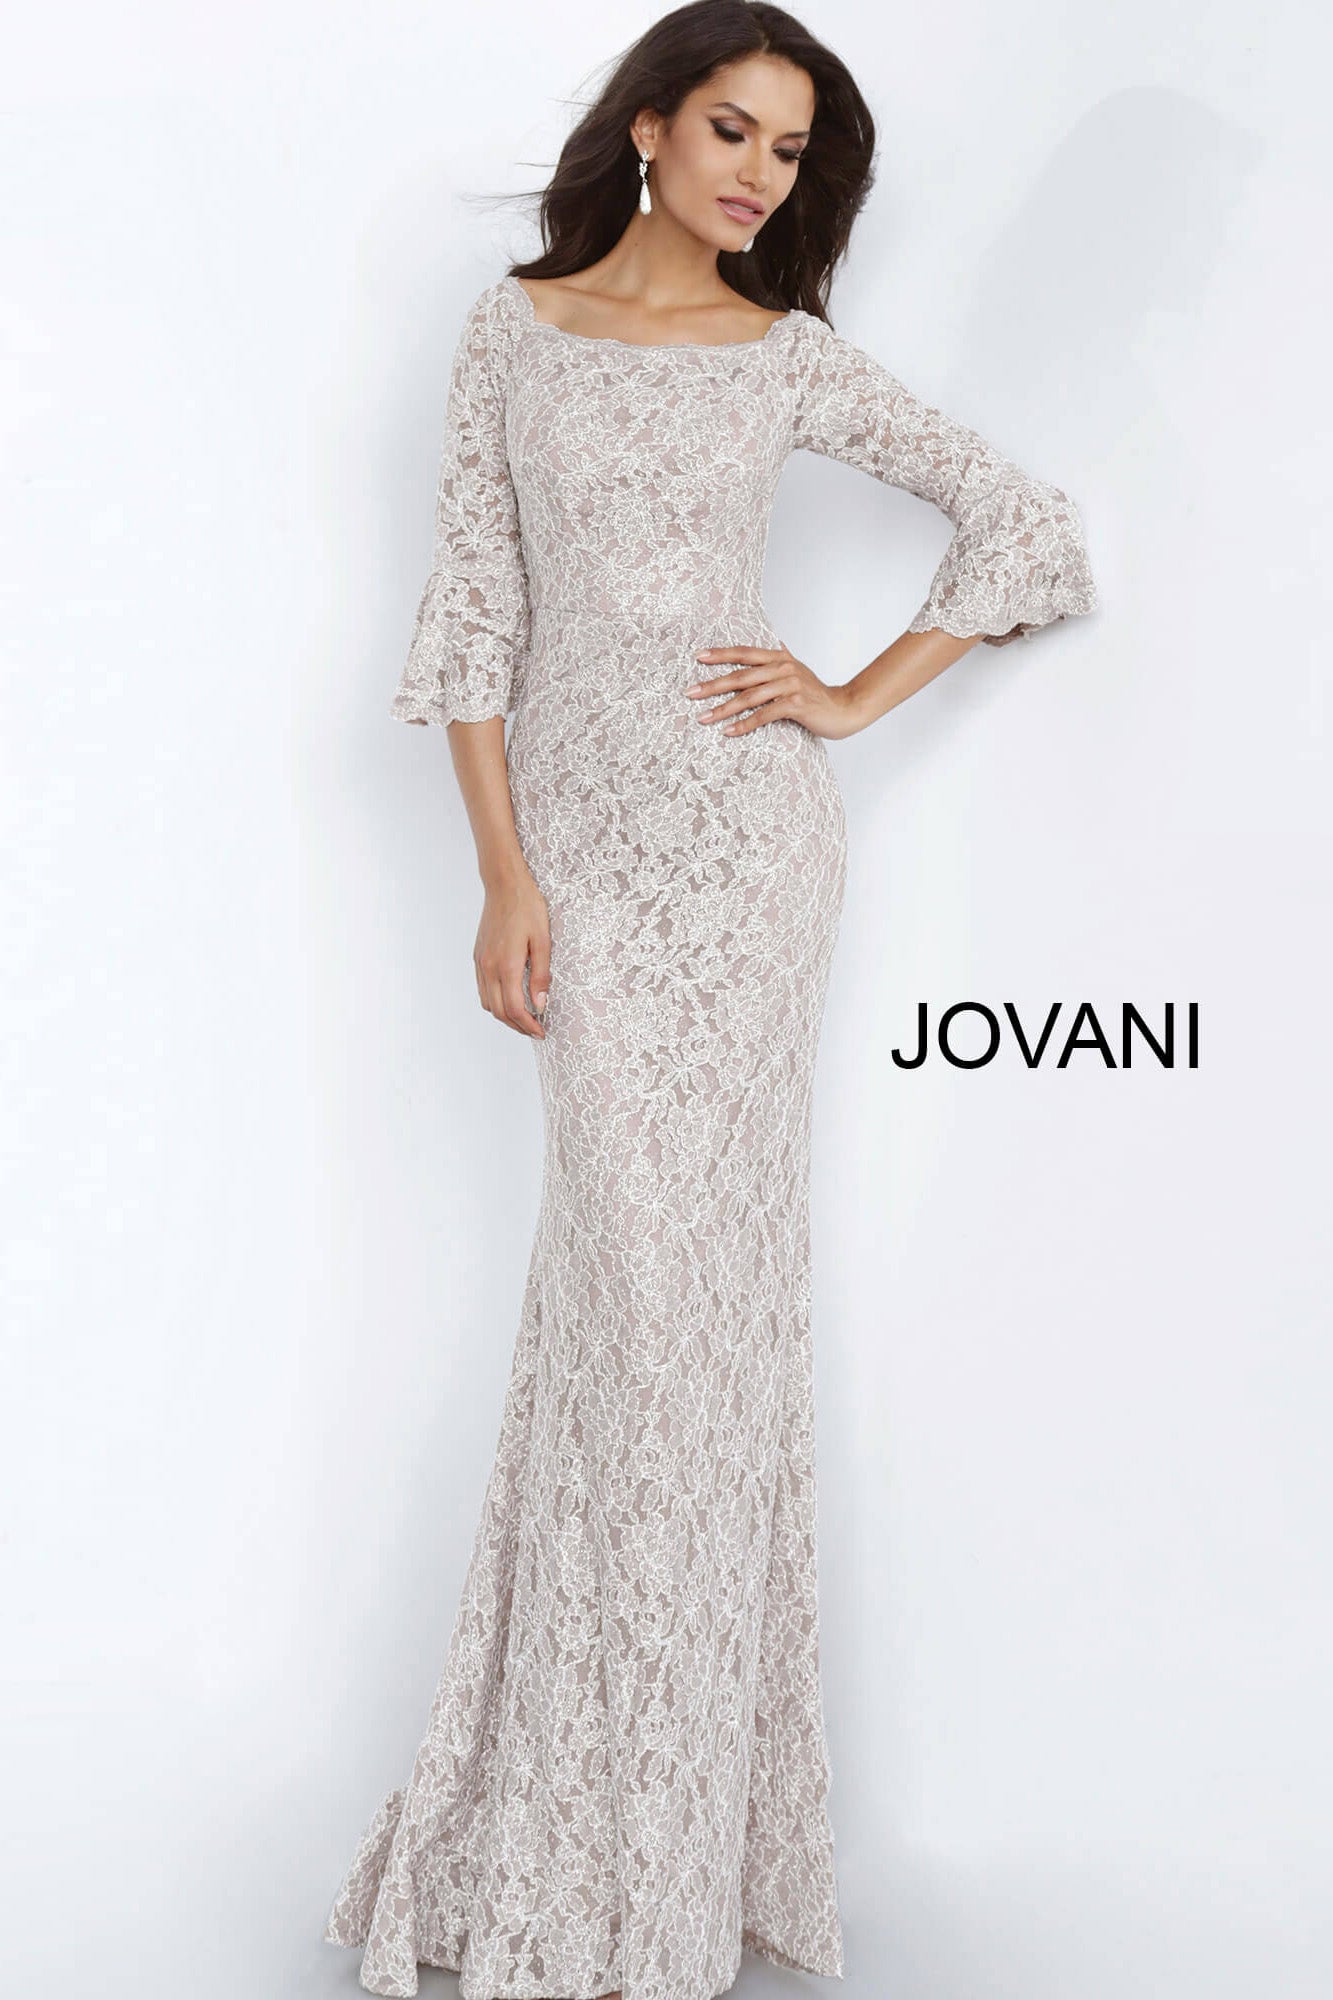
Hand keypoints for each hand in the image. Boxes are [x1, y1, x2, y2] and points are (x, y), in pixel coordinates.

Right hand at [474, 866, 550, 1037]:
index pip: (515, 1008)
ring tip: (525, 1018)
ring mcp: (481, 962)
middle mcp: (489, 967)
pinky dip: (495, 1002)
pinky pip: (482, 989)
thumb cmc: (528, 908)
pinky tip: (510, 999)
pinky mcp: (478, 956)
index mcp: (507, 964)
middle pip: (499, 1011)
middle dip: (518, 1026)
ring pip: (488, 1003)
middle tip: (536, 1030)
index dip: (528, 1025)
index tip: (542, 1032)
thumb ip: (541, 975)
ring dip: (505, 1016)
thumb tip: (540, 1004)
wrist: (504, 885)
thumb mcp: (544, 940)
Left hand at [685, 645, 867, 740]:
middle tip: (690, 693)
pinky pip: (764, 715)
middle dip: (712, 685)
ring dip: (723, 709)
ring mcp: (790, 685)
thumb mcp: (797, 671)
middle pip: (741, 676)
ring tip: (703, 718)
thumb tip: (774, 643)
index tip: (698, 657)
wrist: (844, 709)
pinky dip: (744, 724)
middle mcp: (783, 668)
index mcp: (780, 657)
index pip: (745, 653)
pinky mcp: (796, 704)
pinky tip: (728, 731)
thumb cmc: (817, 694)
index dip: (721, 654)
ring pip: (749, 697)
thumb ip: (782, 659)